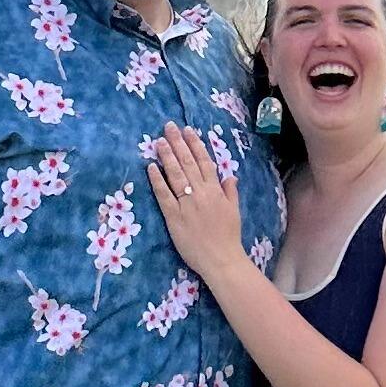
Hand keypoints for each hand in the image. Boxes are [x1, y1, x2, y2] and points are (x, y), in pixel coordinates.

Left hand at [146, 122, 246, 284]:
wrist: (221, 260)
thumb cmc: (228, 237)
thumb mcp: (234, 211)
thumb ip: (230, 192)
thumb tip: (230, 176)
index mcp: (216, 191)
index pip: (204, 162)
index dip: (195, 144)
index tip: (188, 130)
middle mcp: (201, 193)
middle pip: (187, 163)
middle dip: (178, 143)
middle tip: (168, 127)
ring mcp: (187, 204)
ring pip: (175, 175)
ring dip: (166, 156)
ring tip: (158, 141)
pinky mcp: (174, 217)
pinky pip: (164, 195)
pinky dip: (157, 180)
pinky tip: (151, 167)